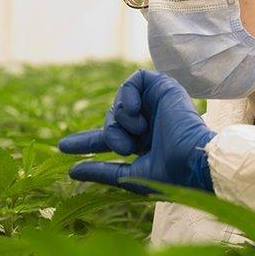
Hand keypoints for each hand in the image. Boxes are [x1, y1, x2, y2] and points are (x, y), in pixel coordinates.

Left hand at [58, 70, 215, 193]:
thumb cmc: (167, 174)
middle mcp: (148, 122)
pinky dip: (127, 95)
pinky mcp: (163, 87)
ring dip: (120, 119)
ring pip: (118, 104)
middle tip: (124, 147)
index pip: (106, 139)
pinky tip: (135, 111)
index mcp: (142, 142)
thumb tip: (72, 171)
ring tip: (138, 131)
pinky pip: (133, 80)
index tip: (62, 147)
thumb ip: (101, 171)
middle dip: (109, 134)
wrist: (192, 161)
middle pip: (109, 122)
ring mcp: (155, 105)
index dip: (84, 141)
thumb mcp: (127, 175)